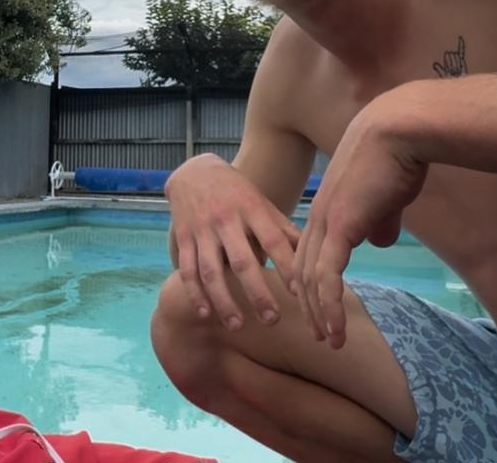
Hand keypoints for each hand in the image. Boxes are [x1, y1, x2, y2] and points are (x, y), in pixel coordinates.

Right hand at [166, 154, 300, 330]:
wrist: (194, 171)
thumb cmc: (237, 193)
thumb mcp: (262, 205)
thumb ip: (283, 231)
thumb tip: (313, 257)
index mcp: (252, 209)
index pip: (273, 240)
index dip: (286, 266)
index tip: (298, 293)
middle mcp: (226, 219)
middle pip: (243, 261)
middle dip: (257, 292)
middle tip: (272, 320)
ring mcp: (202, 229)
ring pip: (211, 270)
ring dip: (224, 300)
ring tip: (238, 325)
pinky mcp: (183, 237)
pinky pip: (188, 269)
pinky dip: (195, 293)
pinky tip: (206, 314)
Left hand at [290, 103, 427, 348]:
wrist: (398, 130)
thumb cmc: (397, 157)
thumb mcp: (386, 195)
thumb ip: (378, 219)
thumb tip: (379, 241)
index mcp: (327, 207)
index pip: (308, 253)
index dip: (310, 282)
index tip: (319, 307)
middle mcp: (319, 217)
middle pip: (302, 270)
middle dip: (310, 305)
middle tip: (318, 333)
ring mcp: (325, 223)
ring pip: (310, 280)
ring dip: (320, 315)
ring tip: (329, 341)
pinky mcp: (340, 228)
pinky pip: (327, 278)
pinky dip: (330, 308)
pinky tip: (335, 330)